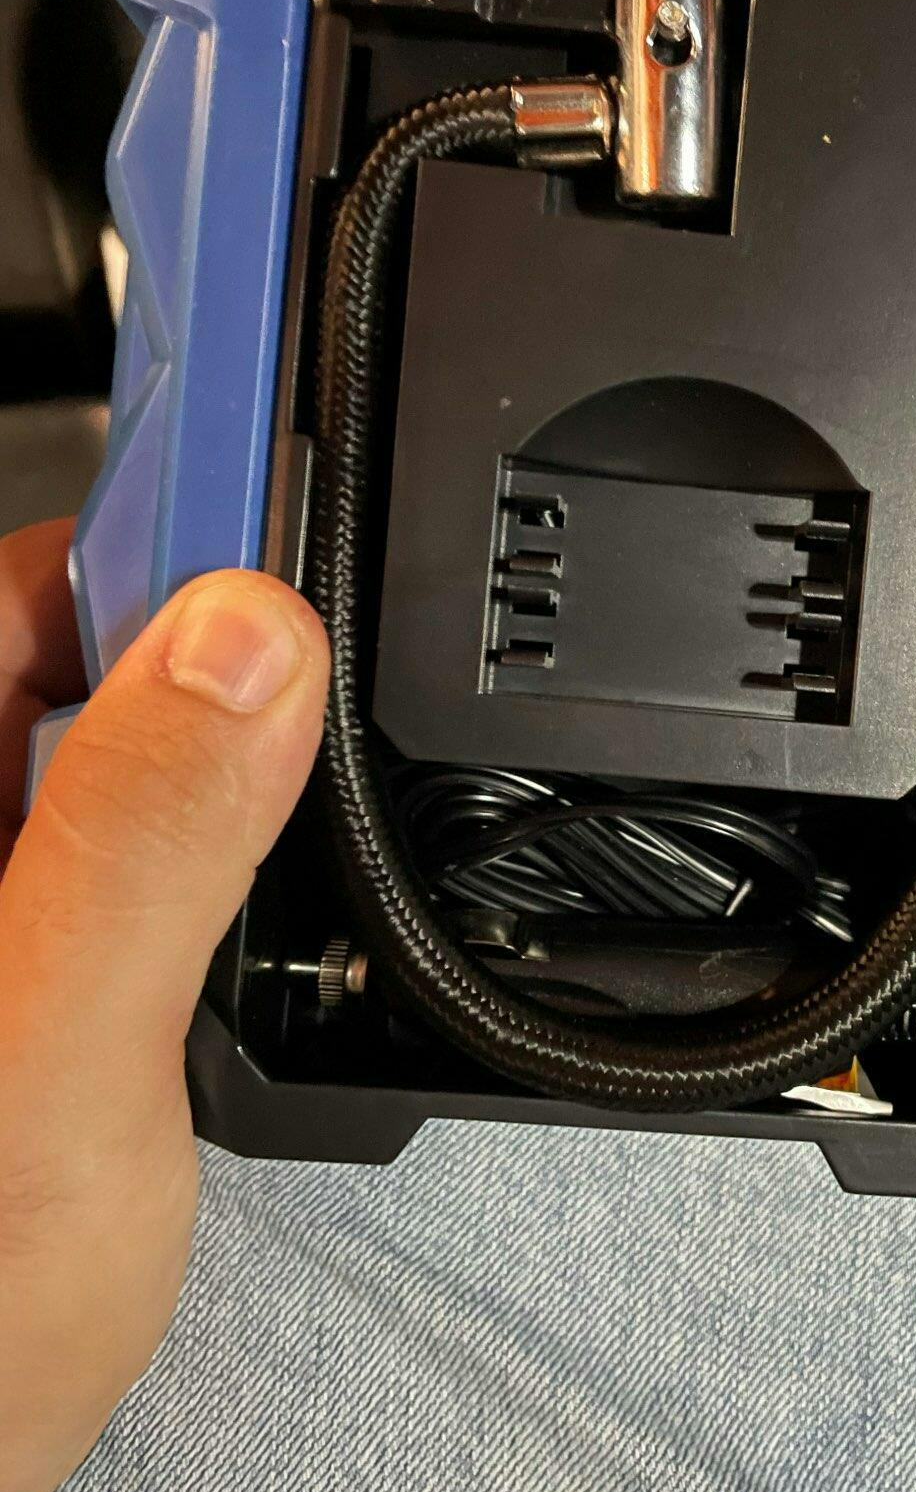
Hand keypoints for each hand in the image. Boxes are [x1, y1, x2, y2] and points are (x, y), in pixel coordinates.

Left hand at [0, 520, 327, 1491]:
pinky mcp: (51, 939)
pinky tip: (255, 910)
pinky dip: (230, 831)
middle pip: (94, 634)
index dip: (169, 508)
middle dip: (223, 652)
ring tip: (274, 855)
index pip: (27, 574)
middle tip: (308, 734)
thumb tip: (248, 636)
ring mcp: (5, 881)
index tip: (304, 434)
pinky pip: (155, 826)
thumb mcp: (51, 1056)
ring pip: (139, 732)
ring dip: (237, 747)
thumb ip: (145, 837)